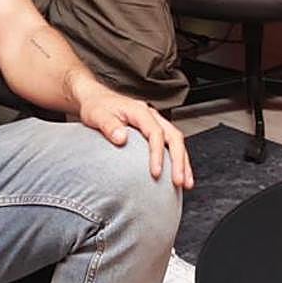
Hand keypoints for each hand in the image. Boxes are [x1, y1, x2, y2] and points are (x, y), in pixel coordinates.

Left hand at [74, 83, 193, 189]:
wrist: (96, 99)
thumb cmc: (97, 107)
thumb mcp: (97, 115)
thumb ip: (109, 126)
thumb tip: (121, 138)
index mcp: (140, 112)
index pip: (156, 133)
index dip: (157, 154)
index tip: (155, 172)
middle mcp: (151, 116)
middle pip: (174, 137)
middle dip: (179, 160)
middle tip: (179, 181)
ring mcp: (155, 123)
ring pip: (176, 142)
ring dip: (183, 162)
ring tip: (186, 182)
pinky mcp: (154, 131)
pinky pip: (171, 145)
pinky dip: (178, 160)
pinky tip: (178, 174)